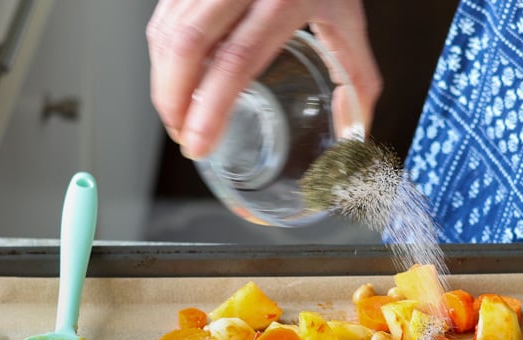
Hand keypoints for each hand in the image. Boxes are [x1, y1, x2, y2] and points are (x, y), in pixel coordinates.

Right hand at [146, 0, 381, 159]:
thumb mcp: (350, 21)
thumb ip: (358, 80)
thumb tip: (356, 128)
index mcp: (283, 0)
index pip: (237, 61)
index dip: (211, 109)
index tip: (199, 143)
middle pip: (188, 47)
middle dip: (174, 101)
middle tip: (182, 137)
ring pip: (168, 32)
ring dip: (164, 82)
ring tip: (178, 115)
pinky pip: (164, 17)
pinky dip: (164, 56)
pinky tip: (176, 80)